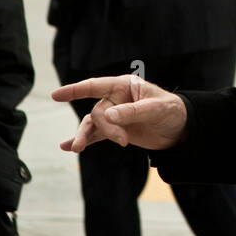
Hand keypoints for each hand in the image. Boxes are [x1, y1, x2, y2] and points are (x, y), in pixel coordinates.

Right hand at [51, 76, 186, 152]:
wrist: (180, 129)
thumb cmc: (171, 111)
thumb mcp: (155, 109)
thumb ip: (131, 112)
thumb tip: (107, 115)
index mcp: (124, 86)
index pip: (95, 86)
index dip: (75, 90)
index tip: (56, 95)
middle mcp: (116, 98)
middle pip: (98, 112)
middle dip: (107, 128)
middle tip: (124, 140)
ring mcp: (114, 115)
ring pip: (92, 124)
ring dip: (84, 136)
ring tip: (76, 149)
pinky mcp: (116, 130)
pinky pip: (96, 135)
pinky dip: (84, 140)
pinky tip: (67, 147)